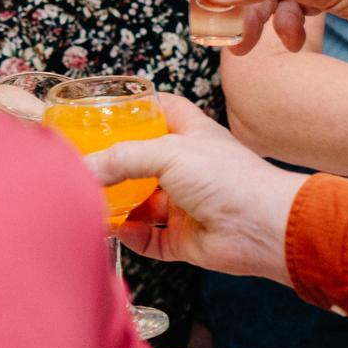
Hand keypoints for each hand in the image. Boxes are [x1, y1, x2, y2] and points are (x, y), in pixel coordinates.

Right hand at [84, 95, 307, 284]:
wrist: (261, 227)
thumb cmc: (228, 178)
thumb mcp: (169, 153)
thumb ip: (123, 158)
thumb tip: (86, 168)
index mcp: (191, 135)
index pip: (162, 112)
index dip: (138, 109)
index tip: (107, 112)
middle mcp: (188, 168)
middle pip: (144, 162)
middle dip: (117, 166)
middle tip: (86, 166)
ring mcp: (186, 204)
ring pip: (143, 204)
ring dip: (119, 206)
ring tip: (92, 204)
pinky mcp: (185, 238)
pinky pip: (151, 239)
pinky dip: (133, 237)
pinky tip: (121, 231)